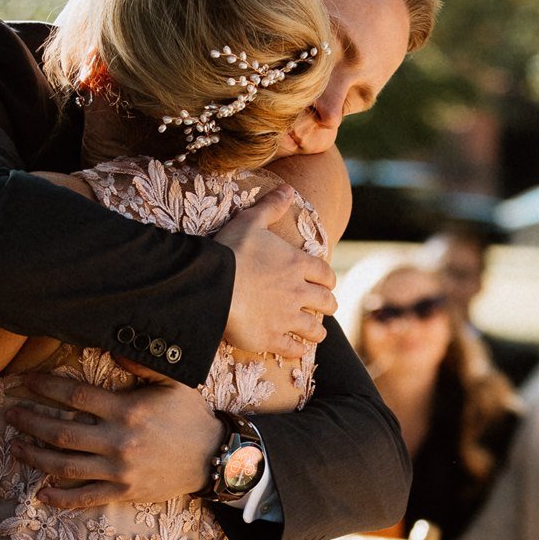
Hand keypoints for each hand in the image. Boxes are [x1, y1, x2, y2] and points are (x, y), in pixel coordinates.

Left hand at [5, 364, 219, 507]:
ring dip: (34, 456)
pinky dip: (60, 498)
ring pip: (65, 465)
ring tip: (15, 447)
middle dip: (30, 422)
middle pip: (61, 431)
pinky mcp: (124, 492)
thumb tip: (114, 345)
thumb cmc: (190, 417)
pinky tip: (40, 494)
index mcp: (127, 410)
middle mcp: (119, 441)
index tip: (25, 382)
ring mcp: (119, 470)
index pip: (75, 396)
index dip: (46, 387)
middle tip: (10, 414)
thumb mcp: (174, 382)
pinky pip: (85, 497)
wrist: (214, 458)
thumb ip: (143, 363)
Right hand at [218, 187, 334, 356]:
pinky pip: (294, 350)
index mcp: (298, 264)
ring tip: (316, 333)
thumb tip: (288, 188)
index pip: (326, 274)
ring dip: (317, 332)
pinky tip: (297, 350)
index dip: (328, 280)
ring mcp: (287, 318)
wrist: (210, 284)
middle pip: (327, 303)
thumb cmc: (230, 251)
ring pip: (316, 330)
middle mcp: (299, 293)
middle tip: (324, 308)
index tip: (325, 284)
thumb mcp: (250, 221)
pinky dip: (298, 350)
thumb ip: (271, 206)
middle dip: (327, 306)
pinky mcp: (272, 339)